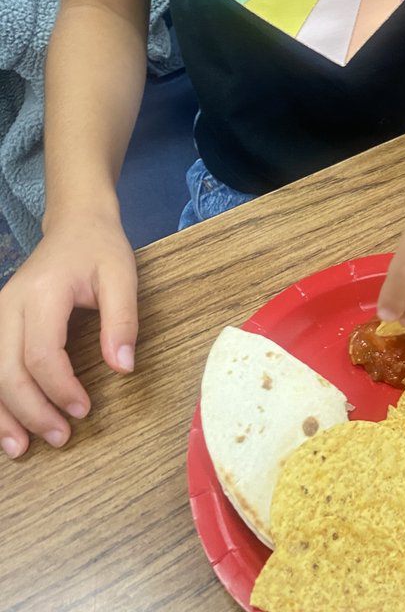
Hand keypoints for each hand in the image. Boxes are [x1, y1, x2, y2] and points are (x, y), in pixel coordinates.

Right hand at [0, 212, 137, 459]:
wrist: (75, 224)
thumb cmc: (100, 250)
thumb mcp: (123, 276)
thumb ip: (123, 320)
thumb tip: (123, 368)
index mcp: (42, 293)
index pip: (41, 353)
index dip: (59, 388)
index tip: (84, 409)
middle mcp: (9, 305)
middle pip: (7, 370)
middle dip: (31, 411)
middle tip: (61, 436)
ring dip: (1, 414)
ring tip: (21, 449)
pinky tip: (4, 424)